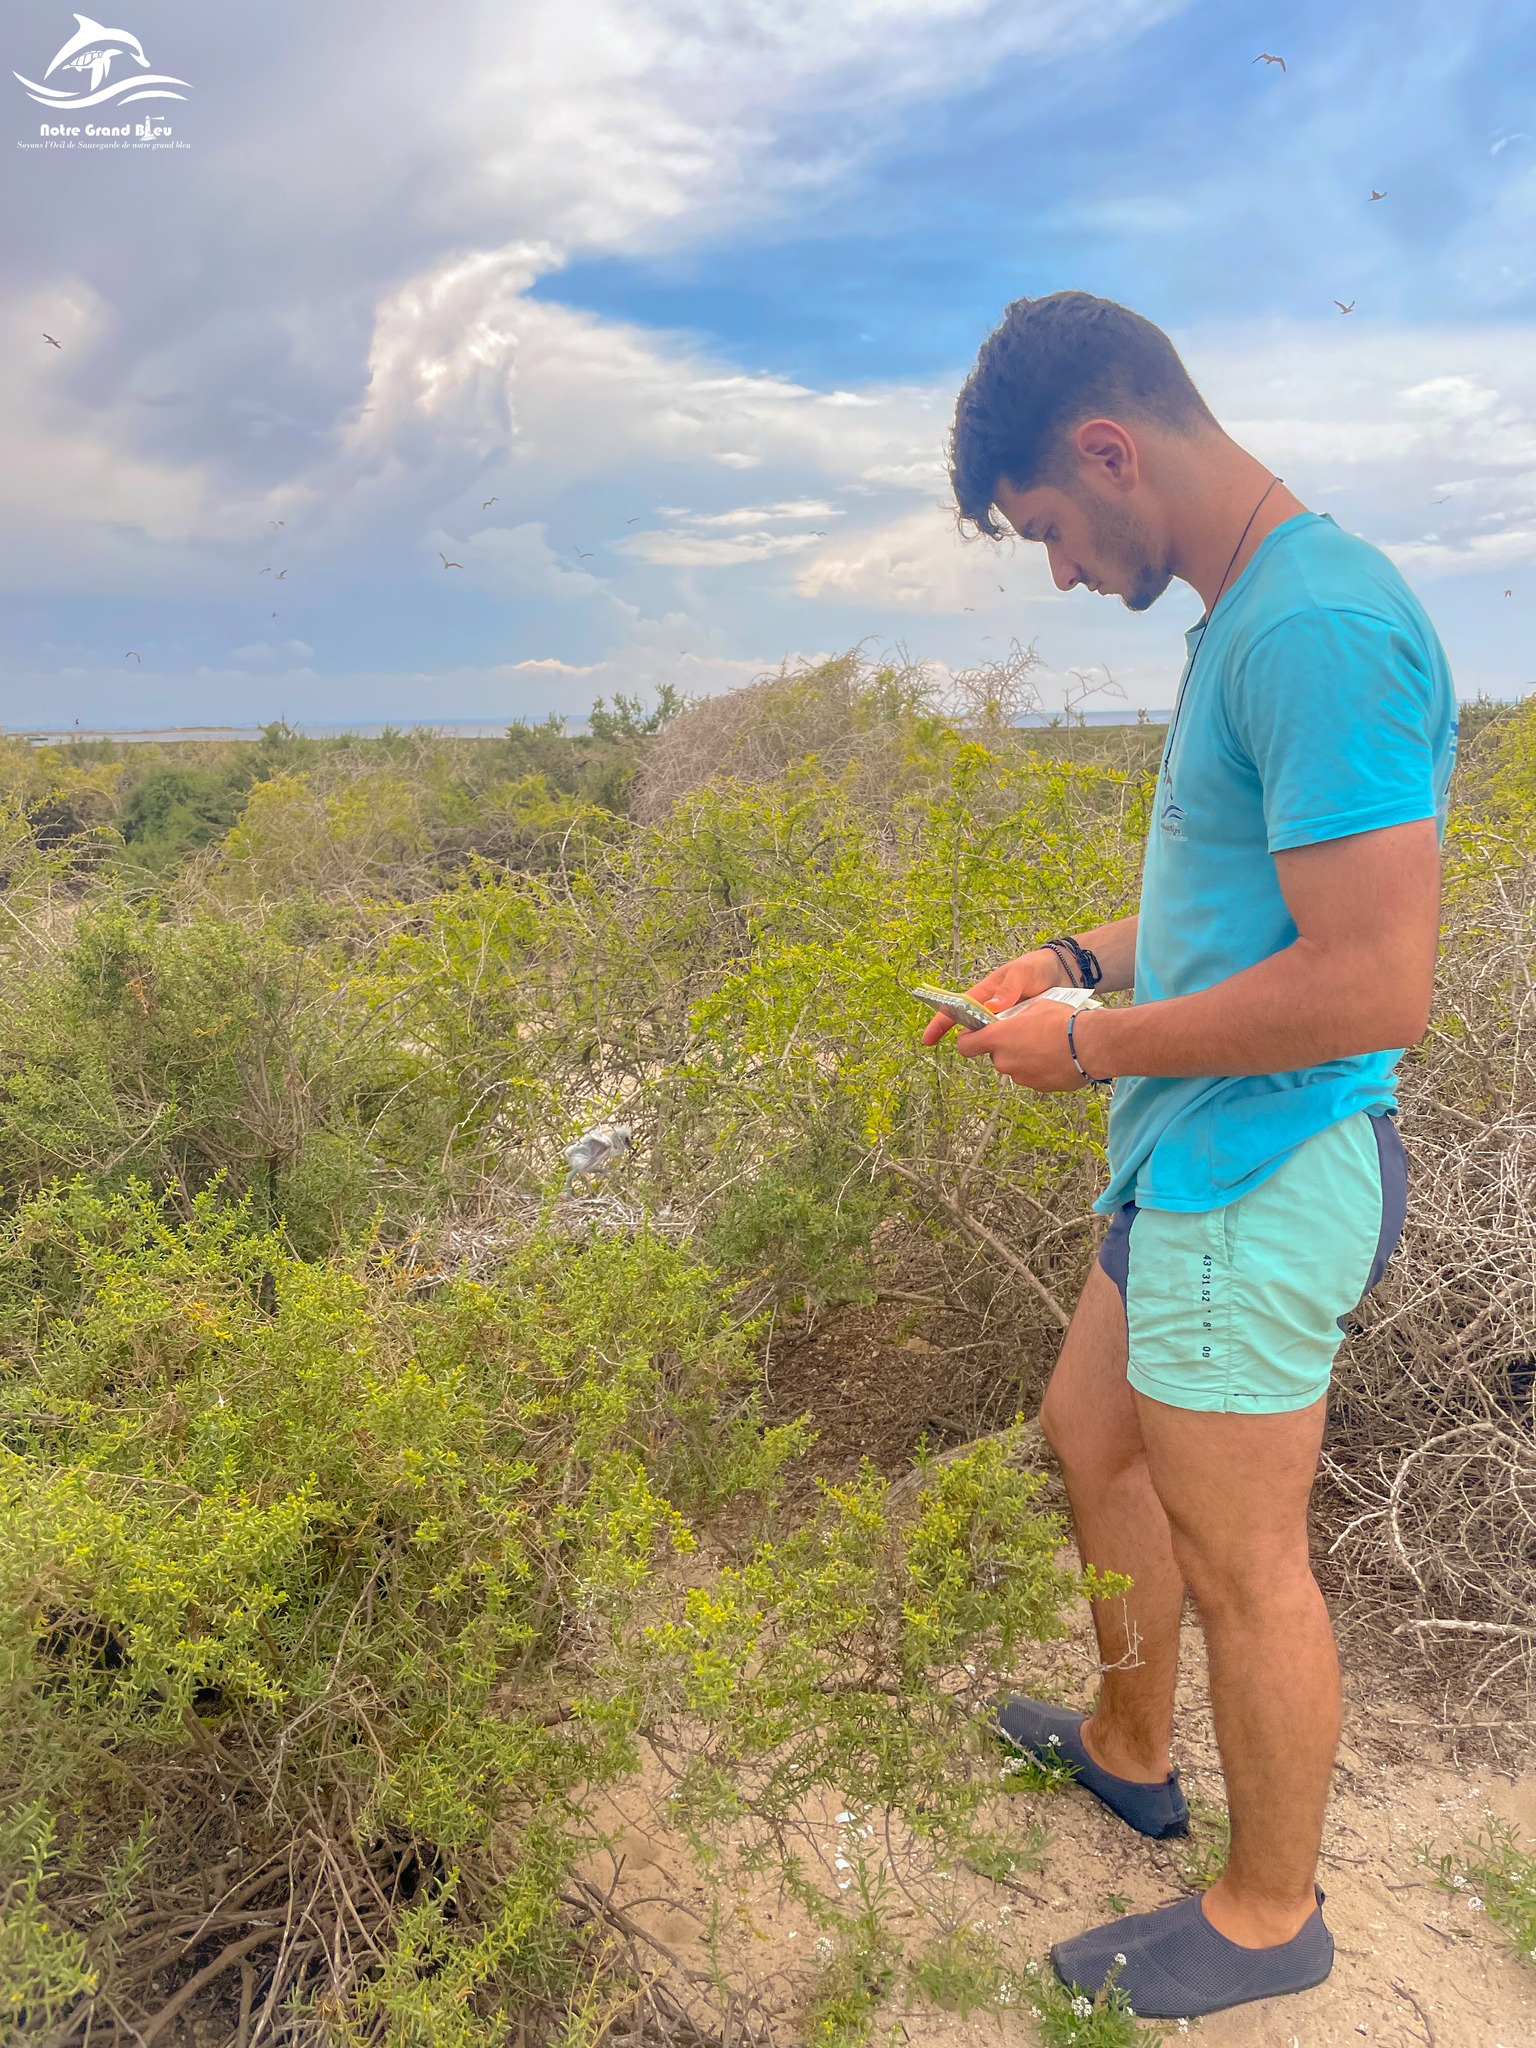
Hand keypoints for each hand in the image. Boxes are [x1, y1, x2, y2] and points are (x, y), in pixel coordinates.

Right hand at [919, 946, 1070, 1046]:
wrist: (1064, 972)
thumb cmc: (1036, 967)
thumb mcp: (1022, 973)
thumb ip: (1008, 989)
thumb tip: (991, 1007)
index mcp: (984, 994)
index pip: (957, 1009)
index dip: (940, 1024)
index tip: (928, 1040)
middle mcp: (991, 1009)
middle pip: (973, 1031)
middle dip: (973, 1043)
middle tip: (985, 1051)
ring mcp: (1006, 1021)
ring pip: (992, 1039)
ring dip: (997, 1047)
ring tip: (1012, 1053)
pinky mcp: (1021, 1029)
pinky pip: (1011, 1042)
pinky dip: (1014, 1048)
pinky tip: (1024, 1056)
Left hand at [952, 994, 1088, 1091]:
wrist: (1090, 1045)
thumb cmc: (1062, 1021)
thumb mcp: (1035, 1006)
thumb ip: (1016, 1016)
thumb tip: (1013, 1020)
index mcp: (998, 1038)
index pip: (966, 1045)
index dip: (968, 1040)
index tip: (975, 1034)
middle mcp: (1004, 1060)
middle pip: (995, 1055)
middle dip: (1006, 1046)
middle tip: (1025, 1034)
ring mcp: (1021, 1076)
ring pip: (1014, 1066)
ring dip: (1024, 1057)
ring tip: (1046, 1045)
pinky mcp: (1038, 1087)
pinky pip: (1032, 1075)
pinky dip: (1039, 1068)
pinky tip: (1056, 1057)